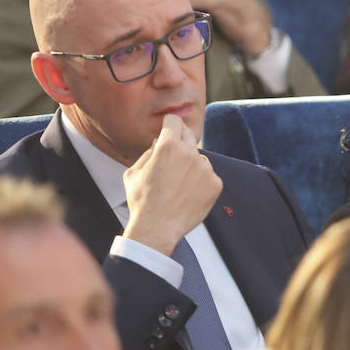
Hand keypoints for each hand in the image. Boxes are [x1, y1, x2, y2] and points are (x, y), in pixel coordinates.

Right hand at [121, 115, 222, 255]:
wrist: (157, 228)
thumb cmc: (141, 201)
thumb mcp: (133, 172)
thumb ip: (148, 152)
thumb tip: (158, 141)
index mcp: (167, 146)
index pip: (174, 121)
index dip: (169, 124)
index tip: (169, 129)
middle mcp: (189, 153)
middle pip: (189, 135)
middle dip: (180, 142)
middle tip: (172, 158)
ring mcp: (205, 169)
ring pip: (199, 158)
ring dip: (191, 164)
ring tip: (177, 185)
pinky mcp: (215, 183)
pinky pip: (209, 175)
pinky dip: (200, 182)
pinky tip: (188, 195)